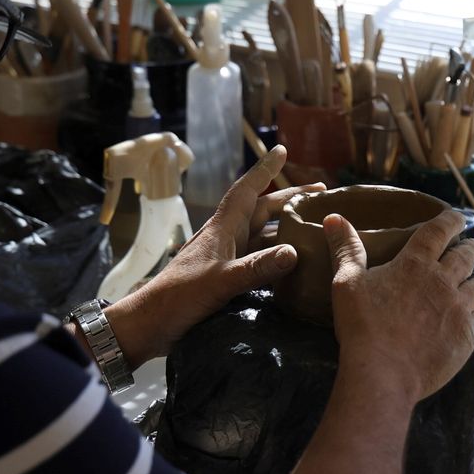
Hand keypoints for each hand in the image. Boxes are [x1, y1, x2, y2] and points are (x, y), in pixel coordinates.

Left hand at [108, 146, 323, 360]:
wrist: (151, 324)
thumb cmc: (179, 296)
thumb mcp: (220, 281)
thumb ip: (256, 268)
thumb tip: (293, 251)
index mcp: (222, 228)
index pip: (246, 191)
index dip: (264, 169)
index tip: (281, 150)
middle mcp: (226, 238)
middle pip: (262, 211)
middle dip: (289, 200)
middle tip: (321, 194)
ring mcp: (226, 258)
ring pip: (262, 236)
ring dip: (286, 230)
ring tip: (314, 227)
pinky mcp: (226, 278)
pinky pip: (259, 261)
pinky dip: (277, 259)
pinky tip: (295, 266)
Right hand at [324, 209, 473, 402]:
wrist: (384, 373)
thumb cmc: (362, 326)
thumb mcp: (346, 283)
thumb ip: (346, 249)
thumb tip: (333, 217)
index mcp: (415, 264)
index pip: (439, 231)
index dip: (451, 220)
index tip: (458, 217)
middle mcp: (443, 280)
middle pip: (465, 255)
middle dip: (469, 247)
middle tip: (470, 245)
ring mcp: (459, 308)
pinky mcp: (467, 335)